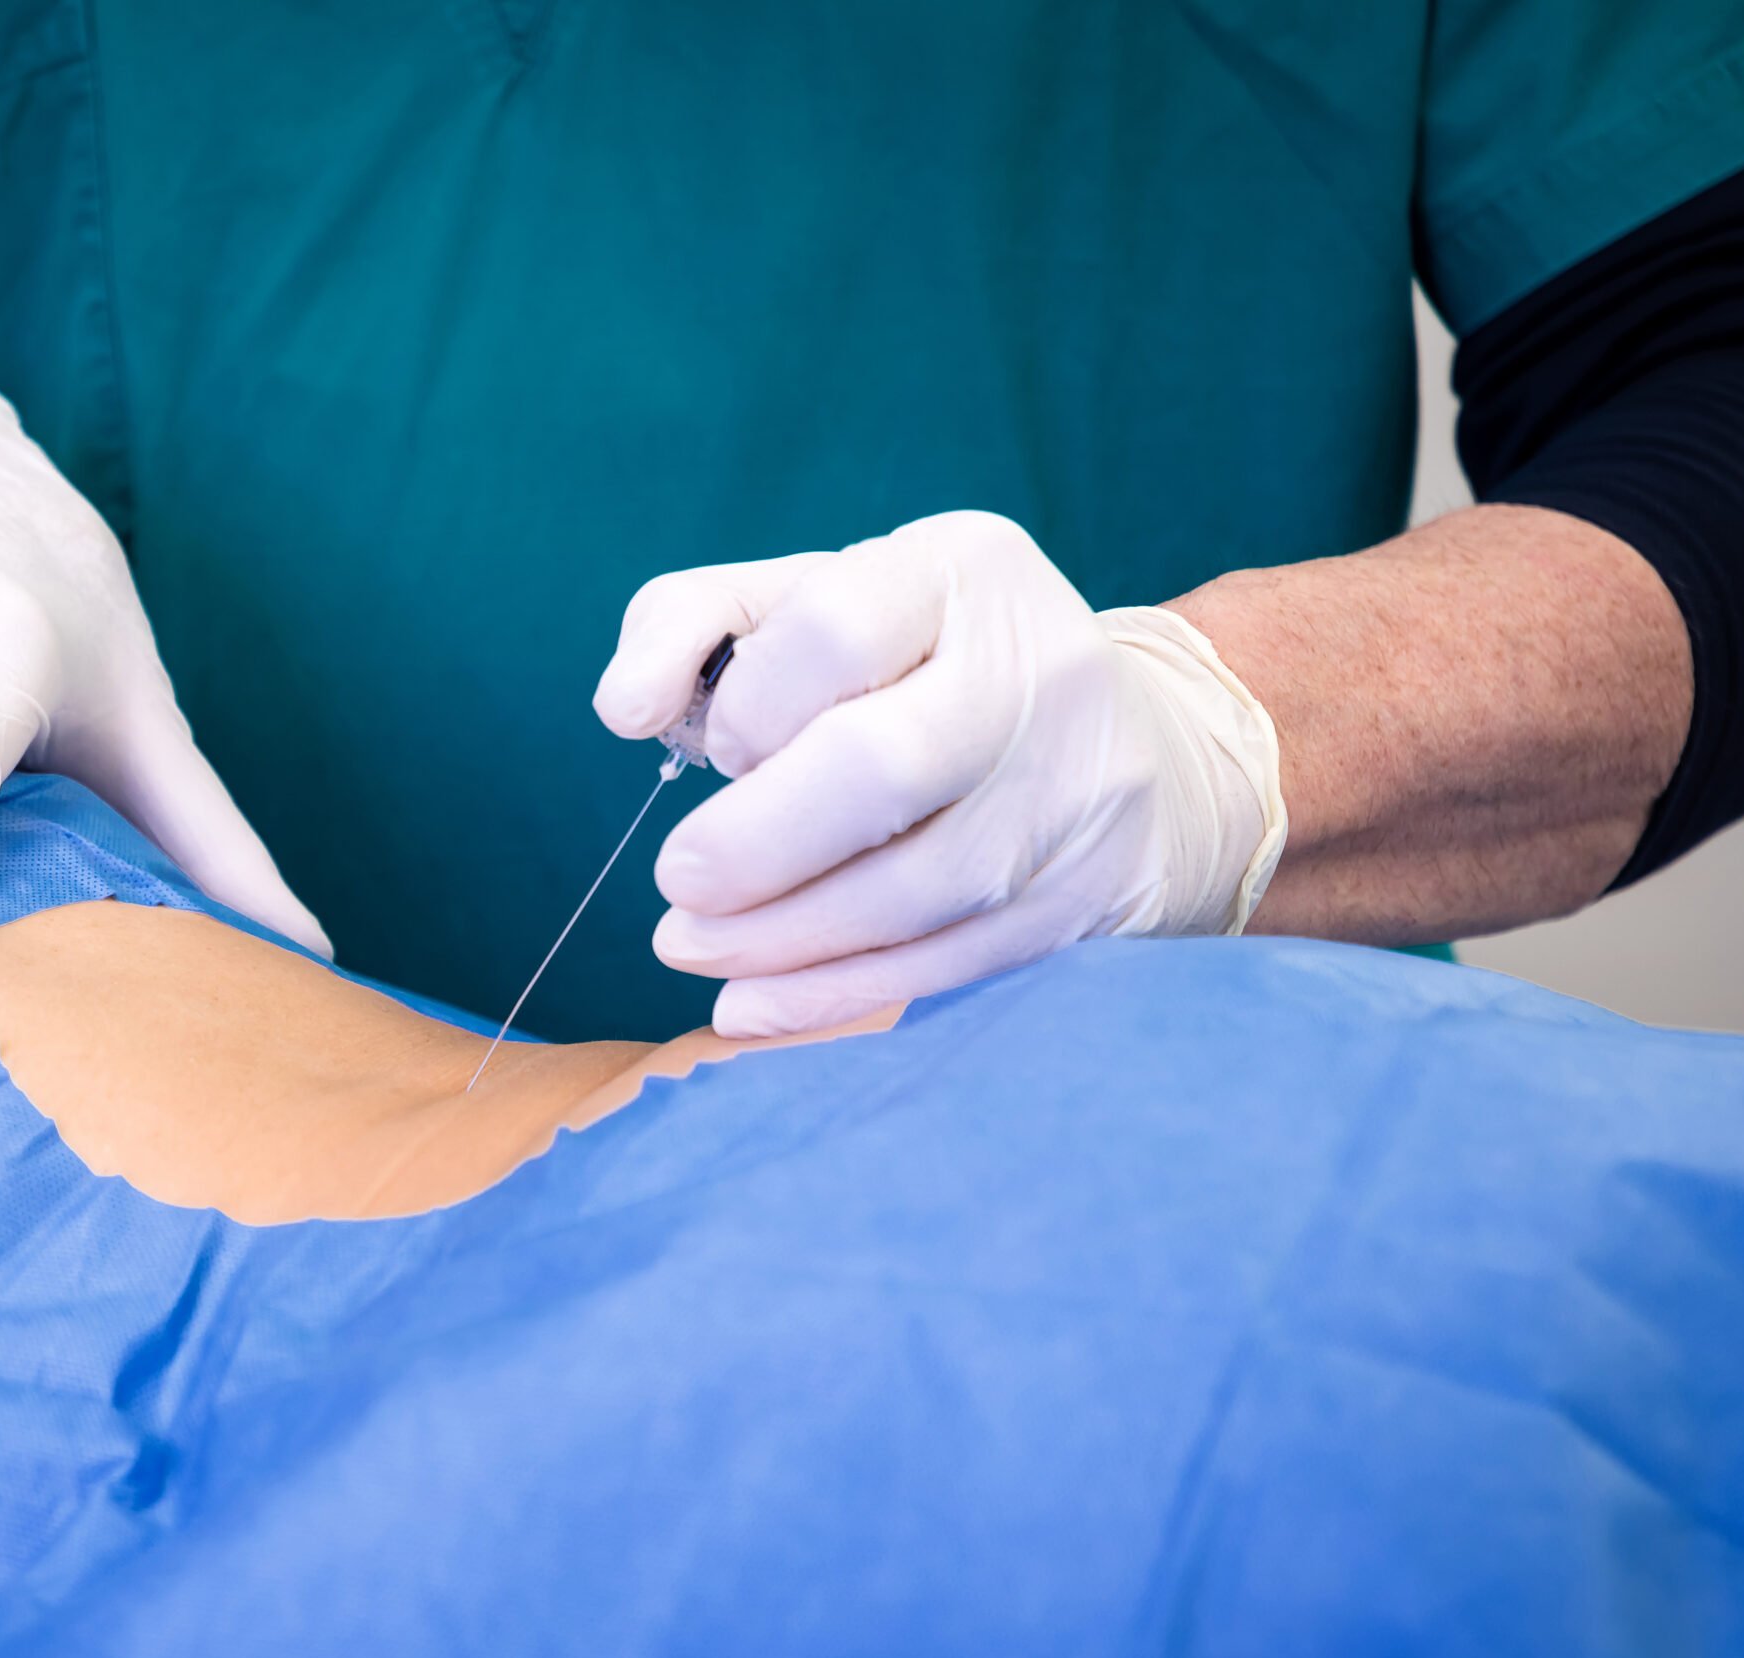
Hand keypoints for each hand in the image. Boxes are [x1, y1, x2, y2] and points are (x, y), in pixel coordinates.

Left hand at [593, 511, 1284, 1035]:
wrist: (1119, 740)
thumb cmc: (912, 665)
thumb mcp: (804, 601)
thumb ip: (688, 623)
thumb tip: (624, 709)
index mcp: (964, 569)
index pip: (835, 626)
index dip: (751, 704)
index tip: (721, 747)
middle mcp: (1041, 670)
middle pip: (882, 766)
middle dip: (755, 844)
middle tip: (678, 879)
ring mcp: (1078, 791)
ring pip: (915, 890)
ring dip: (780, 938)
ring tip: (692, 945)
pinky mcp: (1090, 898)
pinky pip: (951, 964)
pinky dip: (835, 995)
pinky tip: (752, 1002)